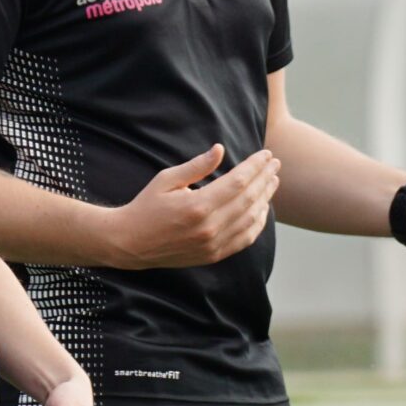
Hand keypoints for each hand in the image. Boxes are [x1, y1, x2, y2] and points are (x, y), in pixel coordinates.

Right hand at [111, 145, 280, 269]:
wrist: (130, 243)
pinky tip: (262, 209)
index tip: (266, 154)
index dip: (255, 166)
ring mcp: (213, 244)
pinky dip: (258, 223)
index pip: (238, 181)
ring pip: (252, 219)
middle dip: (265, 178)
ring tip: (273, 182)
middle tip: (275, 163)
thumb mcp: (167, 179)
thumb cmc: (146, 206)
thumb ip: (196, 166)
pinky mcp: (214, 255)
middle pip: (249, 199)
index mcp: (198, 205)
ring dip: (266, 199)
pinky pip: (245, 239)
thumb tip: (220, 149)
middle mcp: (210, 227)